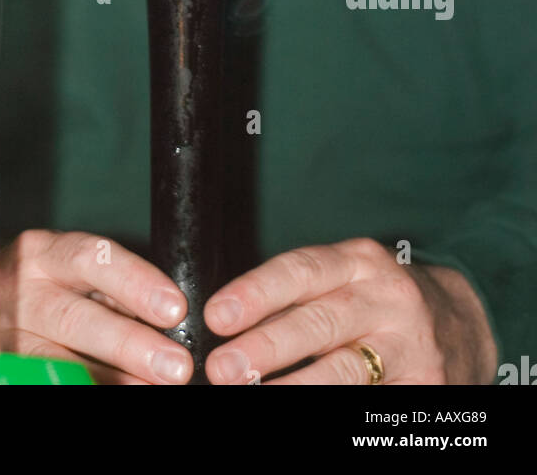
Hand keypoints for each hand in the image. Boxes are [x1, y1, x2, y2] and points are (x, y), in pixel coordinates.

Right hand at [0, 229, 192, 384]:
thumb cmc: (50, 287)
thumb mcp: (77, 275)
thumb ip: (113, 293)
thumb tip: (169, 324)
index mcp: (44, 254)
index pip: (92, 259)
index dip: (135, 283)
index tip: (174, 308)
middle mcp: (18, 290)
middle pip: (75, 318)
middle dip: (130, 345)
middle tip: (175, 366)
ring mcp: (5, 336)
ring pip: (55, 362)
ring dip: (110, 380)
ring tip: (150, 388)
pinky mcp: (1, 368)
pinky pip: (41, 381)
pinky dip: (82, 387)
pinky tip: (113, 394)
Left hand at [203, 237, 497, 384]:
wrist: (463, 323)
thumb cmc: (380, 299)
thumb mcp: (348, 277)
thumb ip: (299, 293)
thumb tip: (229, 322)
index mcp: (358, 262)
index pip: (301, 270)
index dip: (256, 292)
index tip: (216, 315)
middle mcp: (385, 298)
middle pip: (319, 322)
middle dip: (267, 347)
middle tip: (223, 367)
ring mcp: (408, 345)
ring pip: (346, 370)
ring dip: (294, 389)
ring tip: (252, 397)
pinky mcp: (424, 386)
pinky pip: (370, 403)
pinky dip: (333, 410)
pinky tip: (300, 418)